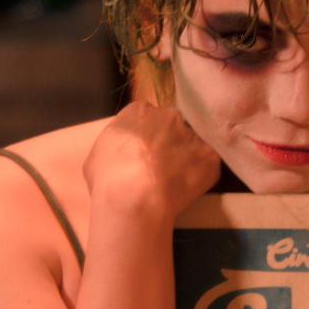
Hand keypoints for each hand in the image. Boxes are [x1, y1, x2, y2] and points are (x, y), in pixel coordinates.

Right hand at [84, 101, 220, 219]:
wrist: (133, 198)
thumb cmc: (108, 178)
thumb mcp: (98, 154)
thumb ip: (115, 147)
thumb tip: (120, 154)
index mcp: (138, 111)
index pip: (146, 118)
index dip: (146, 138)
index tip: (143, 155)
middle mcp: (168, 115)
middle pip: (172, 127)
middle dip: (169, 145)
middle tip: (161, 170)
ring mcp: (191, 134)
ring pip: (192, 145)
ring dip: (186, 160)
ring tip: (175, 184)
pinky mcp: (210, 156)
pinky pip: (208, 164)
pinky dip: (202, 176)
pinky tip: (188, 190)